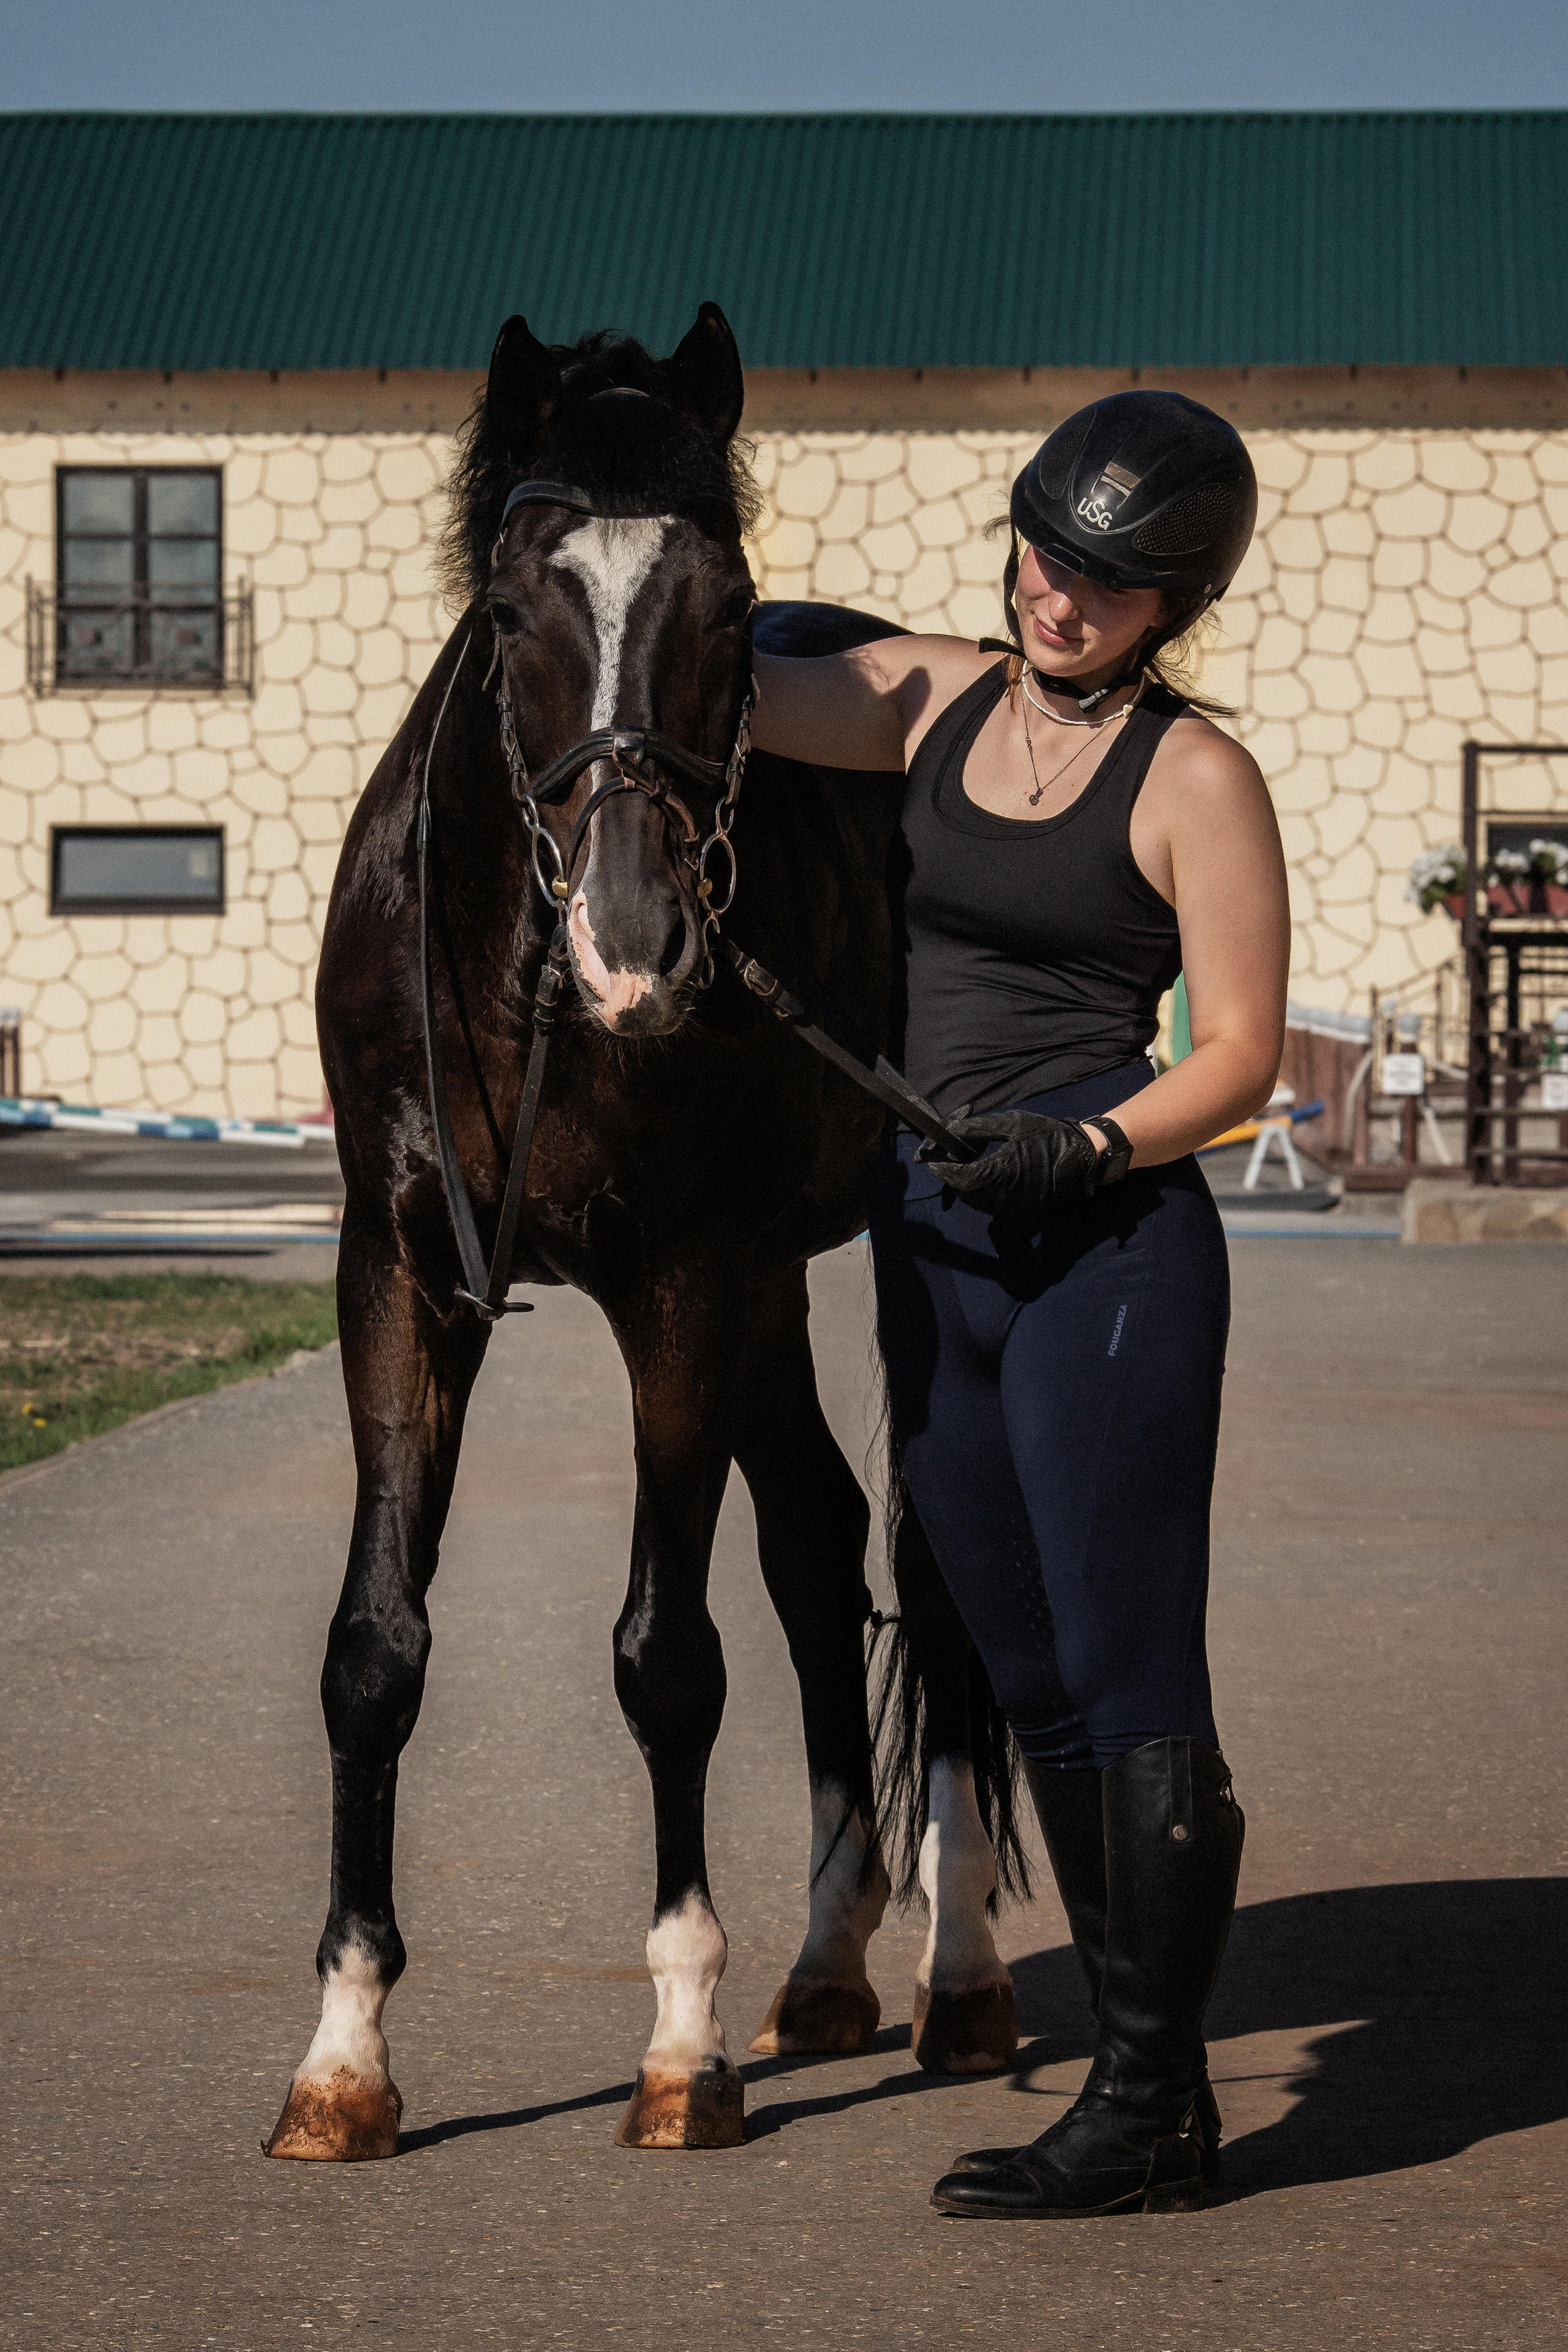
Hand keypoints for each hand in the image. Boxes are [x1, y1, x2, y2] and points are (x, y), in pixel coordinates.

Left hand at [919, 1109, 1109, 1216]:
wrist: (1083, 1157)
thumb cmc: (1048, 1135)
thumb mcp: (1012, 1123)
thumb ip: (978, 1128)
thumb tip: (952, 1131)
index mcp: (1000, 1173)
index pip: (960, 1177)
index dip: (942, 1168)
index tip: (929, 1159)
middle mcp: (1003, 1195)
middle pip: (964, 1191)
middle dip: (951, 1175)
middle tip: (944, 1157)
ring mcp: (1011, 1206)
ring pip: (974, 1200)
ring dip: (963, 1184)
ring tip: (959, 1163)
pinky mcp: (1018, 1209)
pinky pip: (988, 1204)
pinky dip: (977, 1191)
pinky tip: (977, 1175)